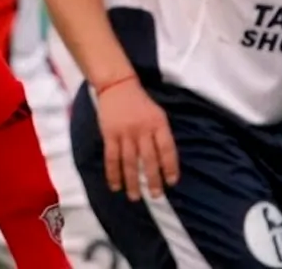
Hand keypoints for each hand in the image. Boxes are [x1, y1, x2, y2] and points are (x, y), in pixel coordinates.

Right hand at [95, 77, 178, 200]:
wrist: (117, 85)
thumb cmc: (140, 102)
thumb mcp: (157, 114)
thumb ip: (161, 135)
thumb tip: (166, 163)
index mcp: (157, 124)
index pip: (167, 149)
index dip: (170, 167)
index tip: (171, 182)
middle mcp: (142, 129)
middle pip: (149, 159)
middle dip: (153, 180)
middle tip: (155, 195)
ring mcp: (125, 132)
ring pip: (129, 162)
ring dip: (132, 182)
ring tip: (135, 197)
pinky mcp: (109, 134)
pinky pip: (112, 157)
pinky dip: (113, 173)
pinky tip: (115, 185)